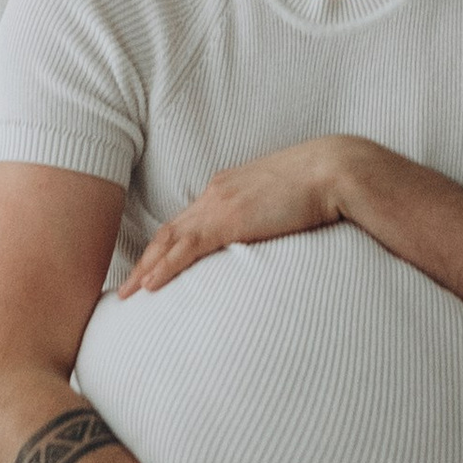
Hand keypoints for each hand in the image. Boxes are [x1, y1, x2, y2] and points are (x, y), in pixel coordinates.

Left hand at [117, 138, 369, 294]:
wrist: (336, 169)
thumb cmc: (322, 184)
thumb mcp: (285, 198)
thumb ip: (268, 213)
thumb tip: (269, 233)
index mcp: (228, 188)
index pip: (187, 221)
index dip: (166, 245)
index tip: (152, 264)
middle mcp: (216, 194)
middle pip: (170, 230)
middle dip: (146, 258)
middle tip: (127, 285)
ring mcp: (221, 206)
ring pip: (170, 241)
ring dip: (146, 268)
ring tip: (128, 293)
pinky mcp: (230, 220)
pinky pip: (187, 249)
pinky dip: (164, 267)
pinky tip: (150, 285)